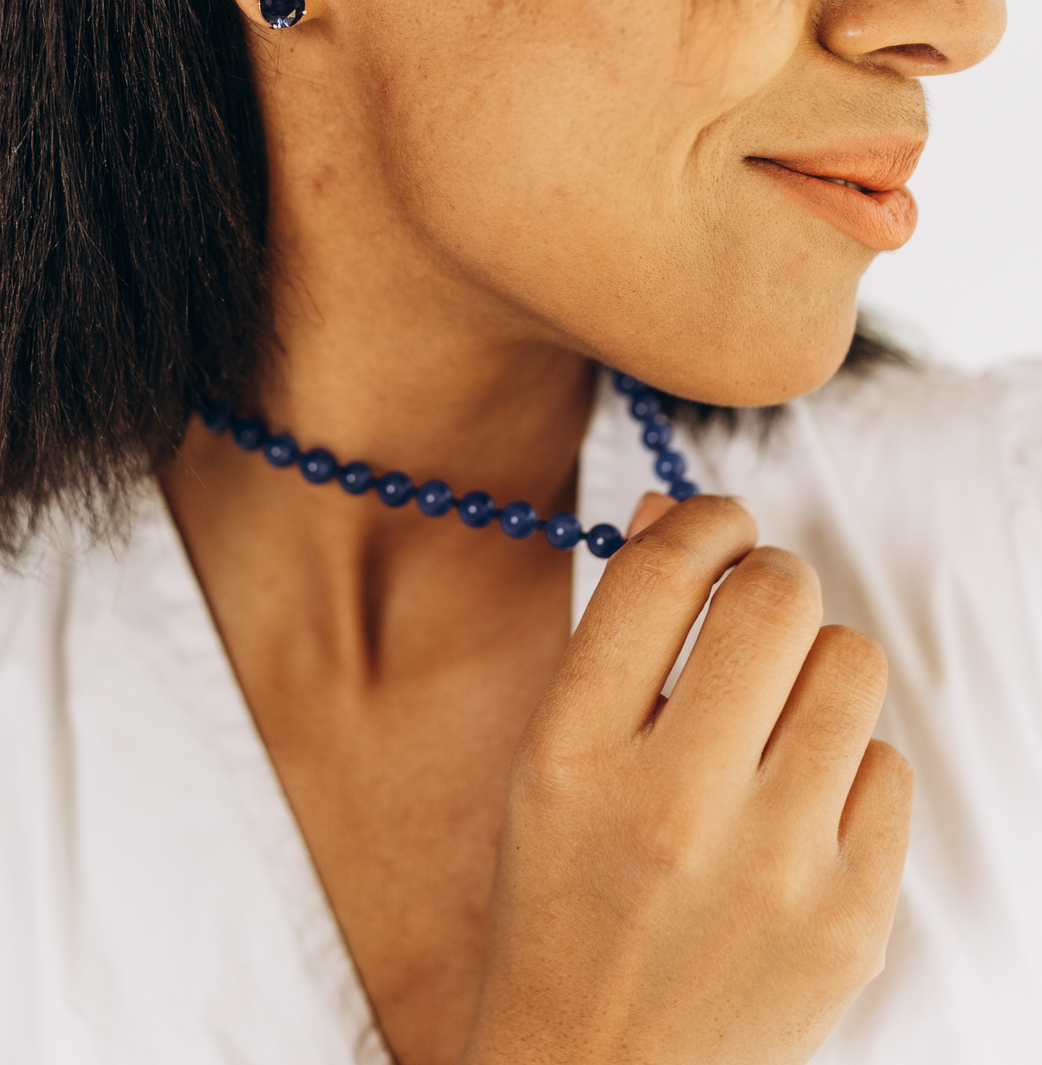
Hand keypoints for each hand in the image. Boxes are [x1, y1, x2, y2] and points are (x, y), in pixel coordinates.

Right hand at [463, 495, 912, 1064]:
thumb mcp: (548, 762)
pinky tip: (795, 804)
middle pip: (777, 599)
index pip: (660, 576)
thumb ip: (612, 633)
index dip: (702, 520)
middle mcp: (672, 805)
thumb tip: (679, 513)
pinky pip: (886, 766)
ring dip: (815, 661)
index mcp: (569, 754)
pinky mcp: (852, 920)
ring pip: (851, 665)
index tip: (716, 525)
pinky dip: (844, 761)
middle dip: (771, 575)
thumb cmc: (562, 899)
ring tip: (776, 708)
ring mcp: (775, 867)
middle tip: (756, 601)